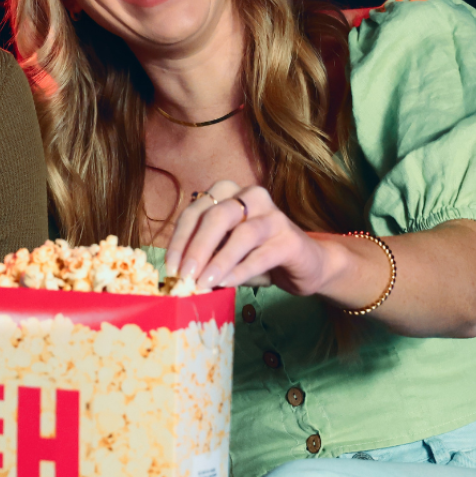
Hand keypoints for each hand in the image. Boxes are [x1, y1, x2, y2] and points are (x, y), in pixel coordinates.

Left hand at [165, 180, 328, 293]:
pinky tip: (226, 283)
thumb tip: (177, 275)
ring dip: (219, 261)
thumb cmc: (255, 254)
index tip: (170, 268)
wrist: (305, 264)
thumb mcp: (224, 251)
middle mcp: (251, 196)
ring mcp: (274, 215)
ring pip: (242, 234)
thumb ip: (204, 257)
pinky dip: (241, 270)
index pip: (195, 212)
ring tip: (203, 283)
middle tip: (184, 276)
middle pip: (217, 216)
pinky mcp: (291, 239)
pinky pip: (262, 254)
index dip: (180, 240)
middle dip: (197, 248)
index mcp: (227, 193)